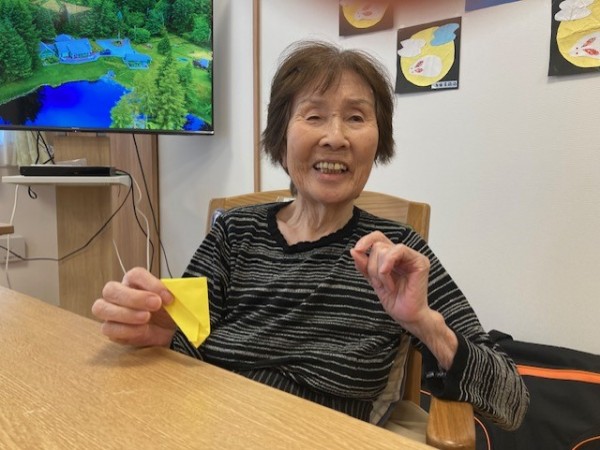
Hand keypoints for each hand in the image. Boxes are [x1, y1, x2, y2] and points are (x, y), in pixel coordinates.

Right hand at [92, 267, 175, 346]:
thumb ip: (174, 292)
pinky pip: (108, 328)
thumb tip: (173, 292)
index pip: (135, 275)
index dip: (151, 283)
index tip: (167, 297)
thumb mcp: (175, 299)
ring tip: (146, 318)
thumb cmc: (168, 311)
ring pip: (101, 308)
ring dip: (125, 314)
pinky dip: (126, 330)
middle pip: (111, 289)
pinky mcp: (111, 330)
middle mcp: (119, 294)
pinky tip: (142, 330)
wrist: (169, 332)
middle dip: (134, 298)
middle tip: (155, 304)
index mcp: (134, 281)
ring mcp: (111, 312)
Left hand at [351, 231, 456, 368]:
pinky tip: (389, 283)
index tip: (356, 250)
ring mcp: (413, 256)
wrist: (407, 316)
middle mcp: (403, 254)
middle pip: (378, 245)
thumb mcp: (373, 281)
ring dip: (380, 271)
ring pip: (385, 249)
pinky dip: (388, 265)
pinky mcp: (420, 262)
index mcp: (393, 257)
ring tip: (387, 287)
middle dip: (372, 266)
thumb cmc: (394, 301)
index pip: (378, 238)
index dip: (366, 241)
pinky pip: (399, 251)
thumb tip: (354, 250)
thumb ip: (364, 265)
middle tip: (378, 284)